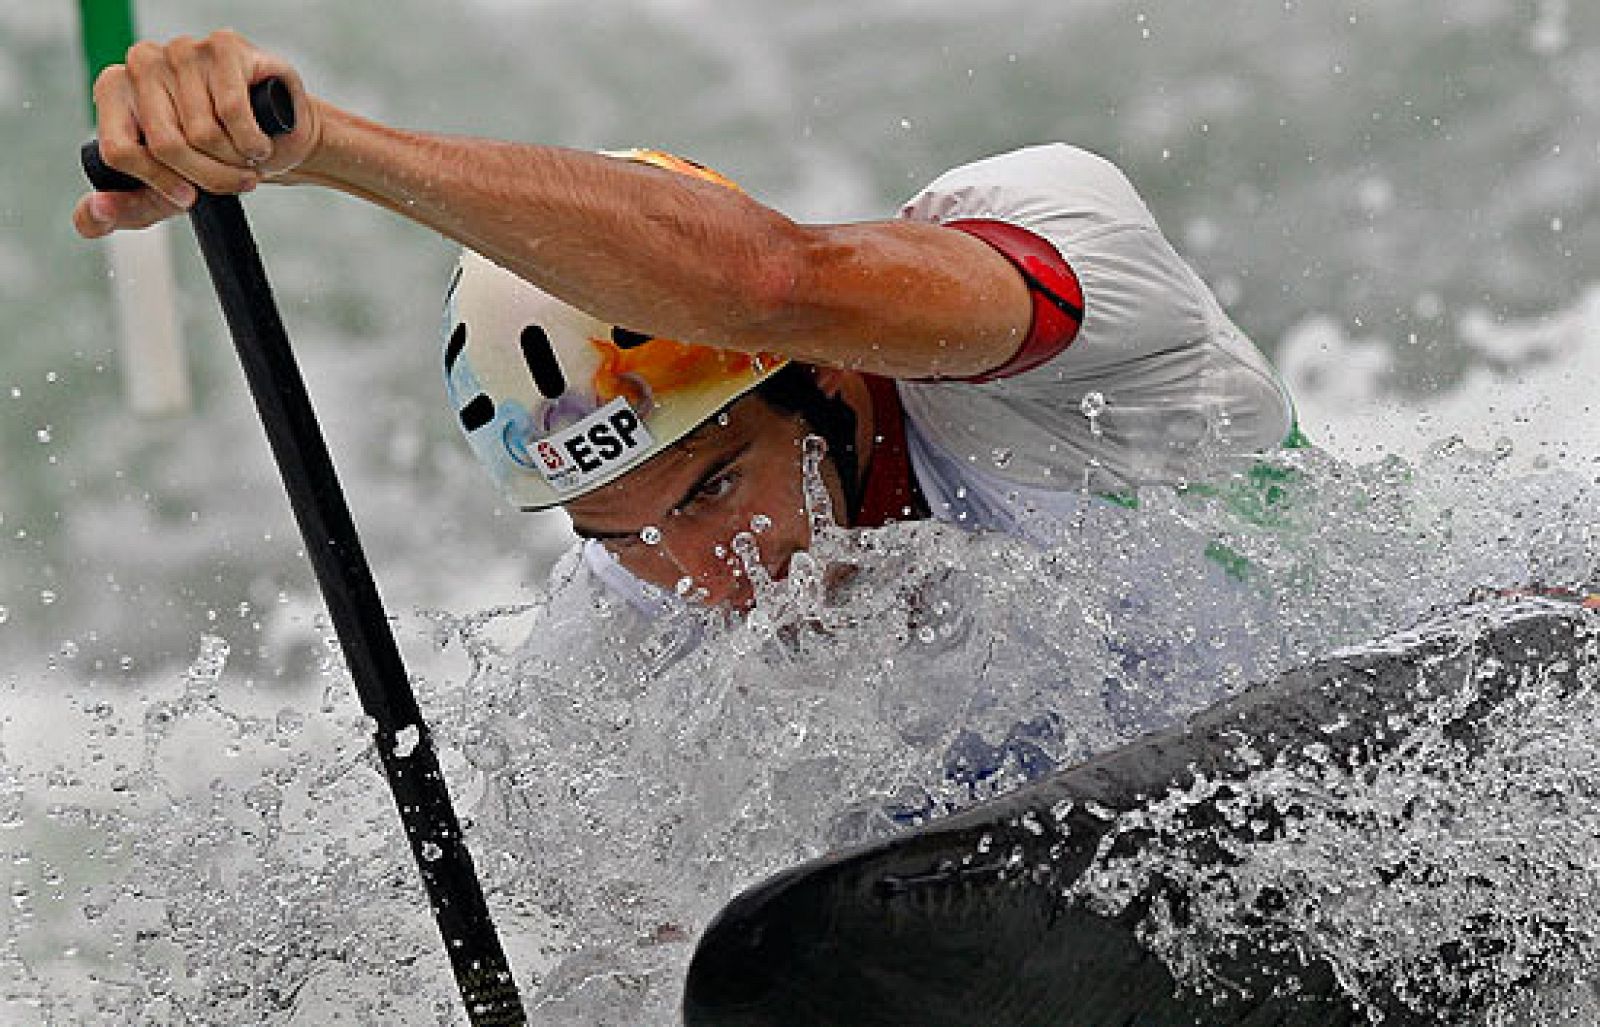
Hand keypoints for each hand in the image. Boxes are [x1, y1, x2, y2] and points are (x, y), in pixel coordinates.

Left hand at [72, 29, 320, 237]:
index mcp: (113, 92)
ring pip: (204, 133)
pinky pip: (233, 112)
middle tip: (233, 182)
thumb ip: (121, 209)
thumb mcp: (161, 196)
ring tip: (245, 160)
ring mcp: (180, 50)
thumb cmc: (209, 160)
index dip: (159, 183)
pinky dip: (252, 141)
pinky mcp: (221, 46)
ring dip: (235, 162)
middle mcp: (140, 64)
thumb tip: (95, 211)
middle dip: (207, 178)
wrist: (269, 133)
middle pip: (166, 145)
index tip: (189, 198)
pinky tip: (258, 142)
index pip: (119, 150)